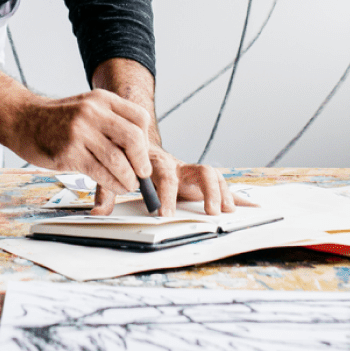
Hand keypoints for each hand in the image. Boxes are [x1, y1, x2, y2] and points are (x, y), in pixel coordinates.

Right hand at [7, 88, 155, 199]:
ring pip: (117, 160)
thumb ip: (110, 123)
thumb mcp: (87, 109)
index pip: (139, 118)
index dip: (146, 140)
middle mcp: (92, 112)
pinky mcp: (69, 152)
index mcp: (101, 99)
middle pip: (133, 138)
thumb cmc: (57, 119)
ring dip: (128, 178)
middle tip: (142, 174)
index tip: (142, 154)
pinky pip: (100, 172)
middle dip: (141, 161)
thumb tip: (138, 153)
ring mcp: (79, 132)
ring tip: (129, 185)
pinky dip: (112, 184)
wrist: (22, 120)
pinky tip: (114, 186)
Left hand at [90, 146, 253, 216]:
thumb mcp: (113, 174)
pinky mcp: (201, 181)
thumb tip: (96, 213)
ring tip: (227, 212)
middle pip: (200, 172)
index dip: (165, 194)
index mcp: (157, 163)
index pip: (164, 175)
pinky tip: (253, 207)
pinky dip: (238, 196)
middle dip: (206, 192)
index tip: (164, 214)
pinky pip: (222, 186)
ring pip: (214, 175)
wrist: (137, 136)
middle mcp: (178, 165)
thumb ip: (106, 191)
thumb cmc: (126, 160)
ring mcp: (191, 172)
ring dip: (223, 193)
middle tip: (209, 212)